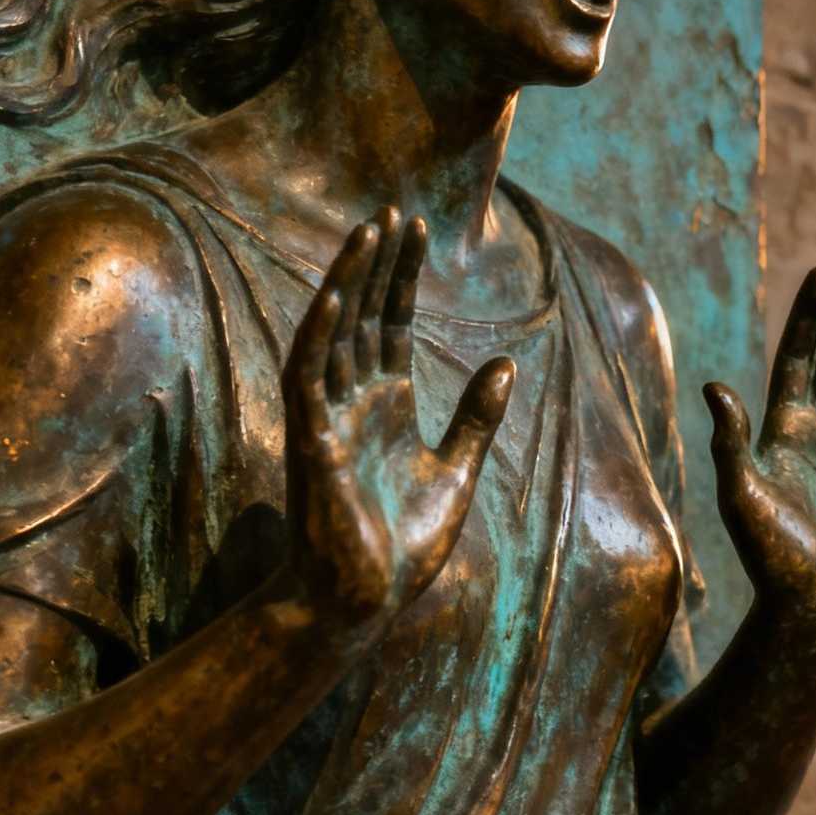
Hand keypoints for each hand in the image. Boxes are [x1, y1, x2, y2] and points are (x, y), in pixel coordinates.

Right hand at [281, 209, 515, 633]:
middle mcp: (354, 402)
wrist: (362, 603)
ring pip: (333, 332)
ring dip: (348, 282)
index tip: (415, 229)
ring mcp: (329, 417)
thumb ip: (476, 417)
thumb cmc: (401, 548)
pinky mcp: (312, 440)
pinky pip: (309, 375)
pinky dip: (320, 333)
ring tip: (369, 232)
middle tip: (394, 211)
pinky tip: (335, 295)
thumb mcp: (457, 472)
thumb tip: (506, 361)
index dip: (401, 276)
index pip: (390, 324)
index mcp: (385, 406)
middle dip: (378, 264)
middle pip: (364, 316)